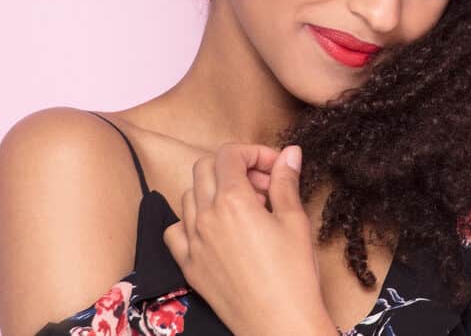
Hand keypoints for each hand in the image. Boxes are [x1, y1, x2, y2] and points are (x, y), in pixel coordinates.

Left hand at [163, 143, 337, 335]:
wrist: (278, 324)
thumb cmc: (293, 275)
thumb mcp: (295, 220)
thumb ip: (286, 181)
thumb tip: (290, 152)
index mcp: (232, 200)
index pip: (230, 154)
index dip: (255, 153)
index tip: (275, 167)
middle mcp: (205, 217)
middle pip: (205, 168)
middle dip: (234, 166)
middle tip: (262, 184)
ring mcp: (192, 242)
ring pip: (189, 196)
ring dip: (214, 190)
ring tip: (245, 207)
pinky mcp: (189, 266)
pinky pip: (175, 231)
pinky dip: (192, 221)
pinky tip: (216, 229)